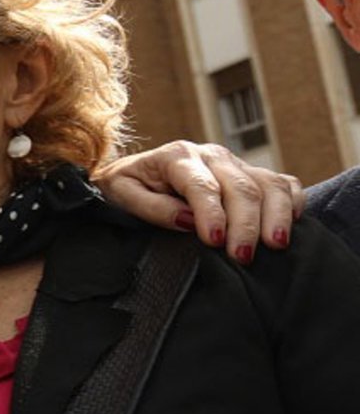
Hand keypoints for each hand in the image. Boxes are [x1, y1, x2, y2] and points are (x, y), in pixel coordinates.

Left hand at [94, 141, 303, 262]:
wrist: (132, 174)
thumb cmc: (124, 189)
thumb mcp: (123, 195)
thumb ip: (151, 208)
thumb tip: (187, 221)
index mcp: (177, 157)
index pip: (202, 186)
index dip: (212, 213)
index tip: (215, 241)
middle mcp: (211, 156)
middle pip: (240, 187)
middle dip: (245, 224)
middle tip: (243, 257)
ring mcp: (234, 164)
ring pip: (268, 184)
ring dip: (275, 215)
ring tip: (275, 246)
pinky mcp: (249, 174)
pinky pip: (282, 184)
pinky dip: (292, 202)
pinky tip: (289, 227)